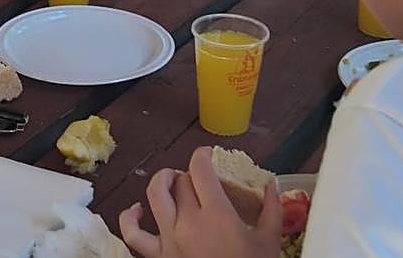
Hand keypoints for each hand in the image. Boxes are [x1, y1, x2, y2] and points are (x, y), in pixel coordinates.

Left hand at [119, 147, 282, 257]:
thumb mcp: (269, 242)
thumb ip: (272, 210)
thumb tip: (271, 185)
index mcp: (217, 215)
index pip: (200, 169)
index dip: (202, 155)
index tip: (208, 156)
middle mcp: (188, 223)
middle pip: (181, 181)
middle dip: (191, 174)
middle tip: (202, 180)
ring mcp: (169, 239)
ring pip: (155, 195)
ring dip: (163, 181)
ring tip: (172, 180)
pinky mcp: (158, 256)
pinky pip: (133, 235)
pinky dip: (130, 219)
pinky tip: (137, 210)